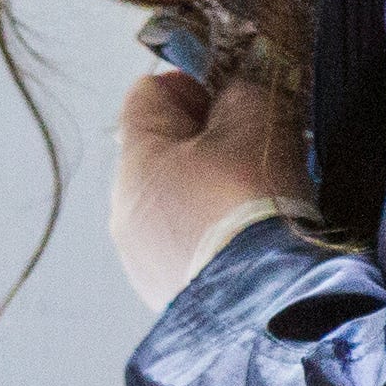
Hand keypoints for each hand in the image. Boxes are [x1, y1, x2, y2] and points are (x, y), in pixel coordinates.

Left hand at [110, 66, 306, 307]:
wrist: (263, 298)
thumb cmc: (252, 202)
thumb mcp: (256, 120)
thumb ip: (238, 93)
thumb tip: (231, 98)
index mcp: (134, 156)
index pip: (145, 94)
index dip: (190, 87)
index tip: (227, 100)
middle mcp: (122, 207)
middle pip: (157, 152)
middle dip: (201, 143)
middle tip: (249, 152)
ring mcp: (138, 255)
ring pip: (168, 202)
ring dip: (202, 193)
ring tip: (249, 203)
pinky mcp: (161, 292)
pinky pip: (180, 246)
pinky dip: (206, 236)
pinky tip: (241, 242)